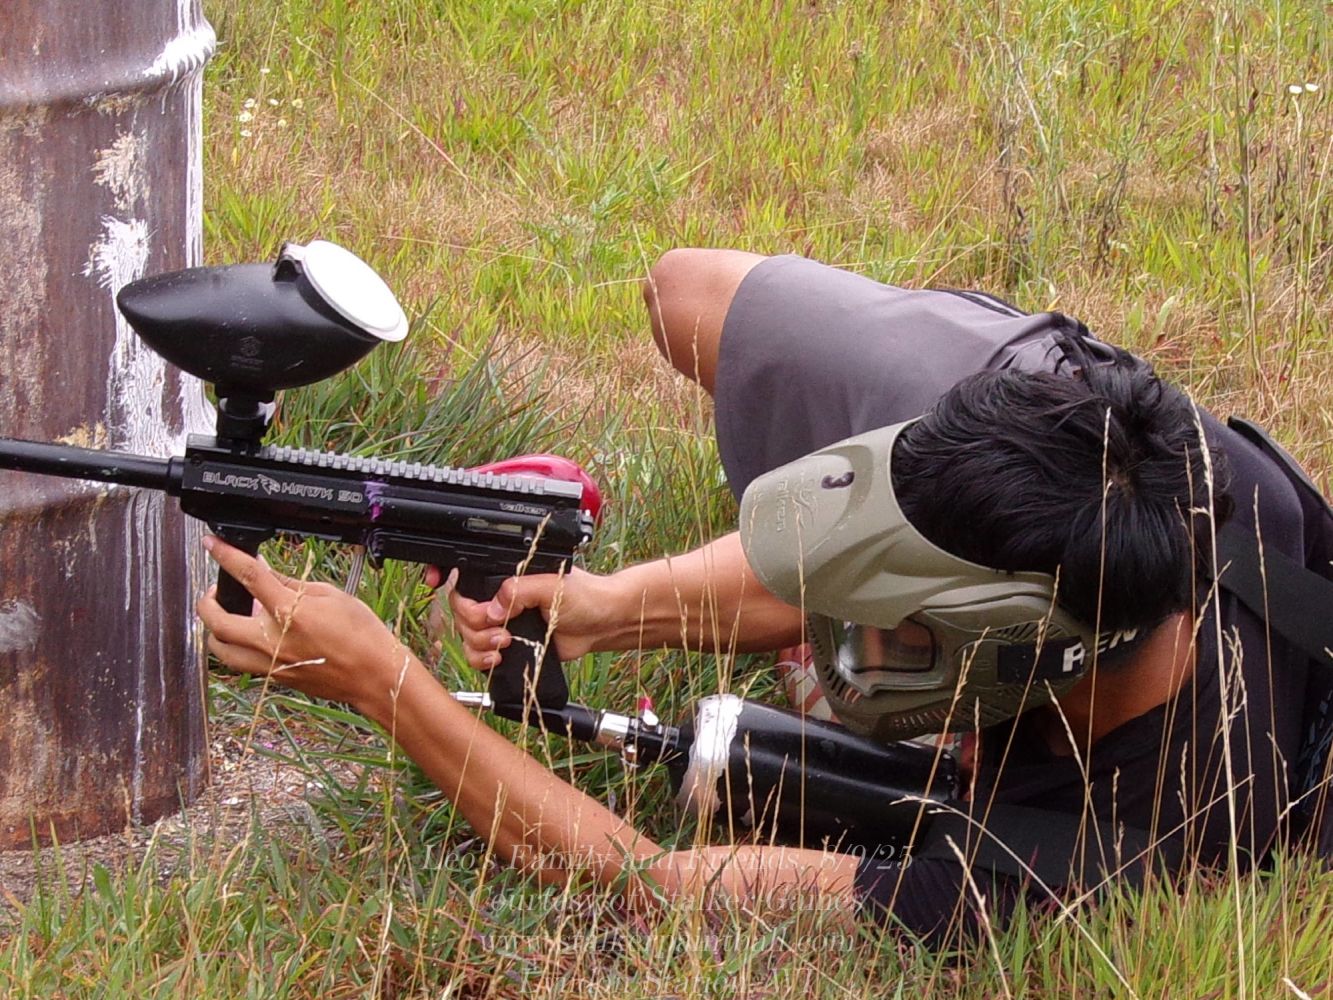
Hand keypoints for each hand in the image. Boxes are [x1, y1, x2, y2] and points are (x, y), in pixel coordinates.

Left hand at [197, 536, 417, 712]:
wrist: (375, 675)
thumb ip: (292, 585)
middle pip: (217, 622)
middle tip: (214, 591)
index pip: (248, 576)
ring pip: (220, 650)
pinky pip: (241, 663)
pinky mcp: (275, 678)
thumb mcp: (331, 596)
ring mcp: (271, 664)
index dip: (225, 556)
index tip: (211, 545)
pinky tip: (250, 635)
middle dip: (206, 602)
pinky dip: (236, 647)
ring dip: (215, 630)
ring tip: (226, 616)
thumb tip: (266, 572)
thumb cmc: (362, 635)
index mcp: (289, 612)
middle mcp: (273, 640)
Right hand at [443, 566, 615, 671]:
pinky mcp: (507, 646)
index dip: (445, 576)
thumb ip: (519, 590)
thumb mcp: (551, 585)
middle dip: (473, 623)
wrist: (602, 624)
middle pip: (461, 610)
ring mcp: (502, 622)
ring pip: (467, 635)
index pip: (465, 573)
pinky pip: (479, 655)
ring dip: (480, 643)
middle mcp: (499, 597)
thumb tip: (492, 607)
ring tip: (507, 643)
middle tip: (500, 629)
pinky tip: (499, 658)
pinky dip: (483, 660)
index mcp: (506, 574)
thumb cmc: (584, 596)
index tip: (436, 582)